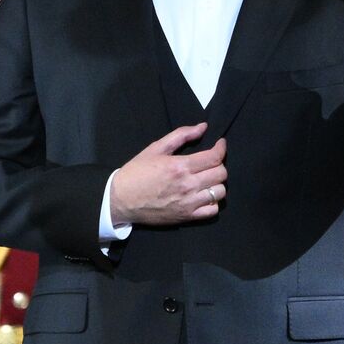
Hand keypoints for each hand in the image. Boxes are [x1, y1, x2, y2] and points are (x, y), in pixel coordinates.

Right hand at [110, 124, 226, 226]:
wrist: (121, 199)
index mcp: (180, 166)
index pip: (214, 157)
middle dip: (219, 164)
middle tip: (211, 162)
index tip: (220, 144)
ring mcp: (189, 203)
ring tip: (207, 179)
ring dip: (217, 184)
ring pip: (220, 193)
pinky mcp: (186, 217)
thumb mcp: (155, 148)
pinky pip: (212, 211)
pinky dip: (213, 203)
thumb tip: (203, 127)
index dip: (221, 148)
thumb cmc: (137, 172)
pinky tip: (204, 195)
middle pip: (221, 174)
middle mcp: (188, 185)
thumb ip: (181, 135)